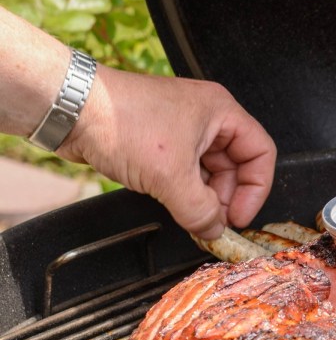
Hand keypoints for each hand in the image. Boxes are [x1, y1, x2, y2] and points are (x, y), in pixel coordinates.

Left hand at [57, 66, 276, 240]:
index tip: (239, 217)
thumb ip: (199, 210)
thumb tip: (213, 230)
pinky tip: (175, 207)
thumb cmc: (122, 121)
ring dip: (203, 196)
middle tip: (213, 224)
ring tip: (193, 219)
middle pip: (235, 164)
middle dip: (226, 197)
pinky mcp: (159, 141)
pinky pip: (184, 170)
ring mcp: (181, 128)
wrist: (72, 109)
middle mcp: (206, 117)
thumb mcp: (170, 176)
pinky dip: (184, 191)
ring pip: (208, 169)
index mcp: (222, 112)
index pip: (260, 152)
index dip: (255, 189)